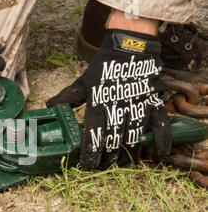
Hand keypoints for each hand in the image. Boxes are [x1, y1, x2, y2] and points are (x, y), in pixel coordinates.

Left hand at [47, 29, 171, 169]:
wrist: (129, 44)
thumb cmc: (103, 66)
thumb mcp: (82, 81)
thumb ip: (67, 98)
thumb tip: (49, 107)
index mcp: (98, 103)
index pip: (93, 133)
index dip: (91, 152)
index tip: (88, 165)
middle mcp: (118, 106)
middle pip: (113, 139)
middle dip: (108, 157)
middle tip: (104, 166)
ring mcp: (138, 104)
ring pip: (134, 135)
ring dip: (128, 152)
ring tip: (122, 162)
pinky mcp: (154, 100)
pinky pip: (161, 122)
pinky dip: (163, 138)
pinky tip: (161, 152)